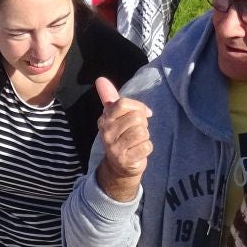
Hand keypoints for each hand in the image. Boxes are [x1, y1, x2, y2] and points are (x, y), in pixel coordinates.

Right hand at [94, 78, 152, 201]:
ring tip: (137, 141)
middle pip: (137, 118)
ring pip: (142, 132)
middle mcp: (106, 132)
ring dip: (145, 136)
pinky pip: (146, 146)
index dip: (138, 107)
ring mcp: (114, 147)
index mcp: (105, 119)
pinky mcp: (125, 160)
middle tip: (137, 131)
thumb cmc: (121, 136)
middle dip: (143, 124)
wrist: (120, 166)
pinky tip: (139, 151)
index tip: (143, 113)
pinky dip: (147, 148)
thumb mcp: (115, 116)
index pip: (122, 103)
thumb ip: (109, 97)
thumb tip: (100, 79)